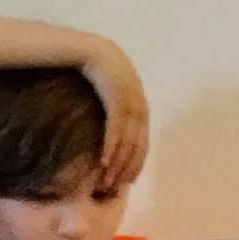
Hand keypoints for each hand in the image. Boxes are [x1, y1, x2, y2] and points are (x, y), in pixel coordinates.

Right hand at [80, 40, 148, 192]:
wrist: (96, 51)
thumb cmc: (102, 73)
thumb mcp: (113, 93)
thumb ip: (115, 111)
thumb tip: (111, 129)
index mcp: (141, 109)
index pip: (143, 143)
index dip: (137, 163)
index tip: (130, 181)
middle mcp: (140, 108)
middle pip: (137, 146)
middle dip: (127, 169)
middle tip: (116, 188)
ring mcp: (129, 104)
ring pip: (126, 141)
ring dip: (117, 164)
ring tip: (108, 181)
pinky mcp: (116, 99)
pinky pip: (115, 129)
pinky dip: (110, 147)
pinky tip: (104, 163)